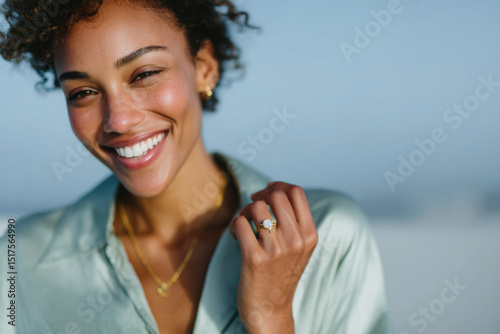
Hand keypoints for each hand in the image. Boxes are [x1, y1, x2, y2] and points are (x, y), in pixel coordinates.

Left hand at [229, 182, 318, 333]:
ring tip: (244, 225)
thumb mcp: (299, 248)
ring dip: (244, 211)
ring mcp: (276, 250)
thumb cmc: (281, 274)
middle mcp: (296, 241)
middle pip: (275, 195)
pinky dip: (234, 226)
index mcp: (310, 235)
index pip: (296, 192)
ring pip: (255, 206)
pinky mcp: (254, 259)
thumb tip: (272, 189)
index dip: (277, 186)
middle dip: (259, 197)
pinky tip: (236, 237)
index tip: (266, 193)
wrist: (270, 310)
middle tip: (251, 209)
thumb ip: (293, 221)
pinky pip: (239, 223)